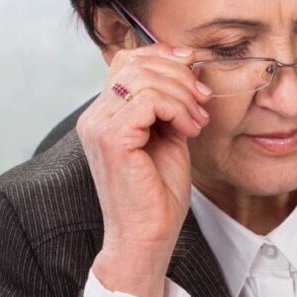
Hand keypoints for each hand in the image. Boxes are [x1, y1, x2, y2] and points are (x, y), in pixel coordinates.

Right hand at [77, 44, 210, 296]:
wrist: (147, 239)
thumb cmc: (158, 196)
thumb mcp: (167, 136)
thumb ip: (168, 103)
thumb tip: (186, 63)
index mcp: (104, 115)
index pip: (127, 61)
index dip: (162, 57)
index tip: (194, 74)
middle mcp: (94, 117)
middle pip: (136, 64)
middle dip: (179, 77)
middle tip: (202, 103)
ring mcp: (98, 126)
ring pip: (144, 78)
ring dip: (182, 95)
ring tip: (196, 122)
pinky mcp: (111, 139)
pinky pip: (148, 100)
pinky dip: (176, 109)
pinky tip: (187, 130)